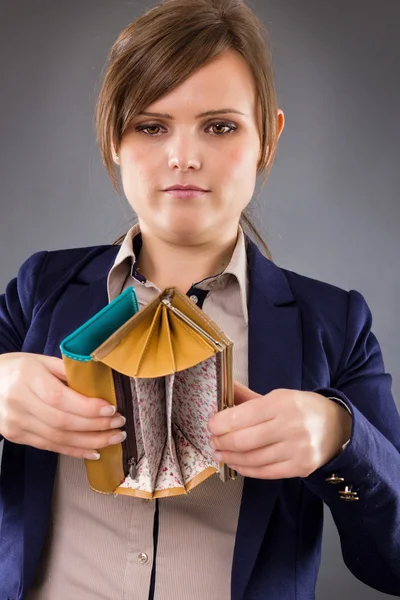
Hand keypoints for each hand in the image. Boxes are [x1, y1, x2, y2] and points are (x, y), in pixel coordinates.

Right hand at [0, 352, 126, 459]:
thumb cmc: (19, 368)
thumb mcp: (42, 361)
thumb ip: (68, 371)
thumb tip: (100, 383)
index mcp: (27, 378)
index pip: (60, 398)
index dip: (88, 407)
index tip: (111, 409)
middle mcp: (19, 402)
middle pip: (62, 422)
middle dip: (96, 426)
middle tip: (119, 424)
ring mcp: (15, 423)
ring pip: (58, 439)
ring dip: (90, 442)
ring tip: (114, 438)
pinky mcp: (16, 436)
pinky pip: (50, 447)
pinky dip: (74, 451)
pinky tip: (94, 450)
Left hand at [208, 381, 351, 478]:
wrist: (337, 427)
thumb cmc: (301, 409)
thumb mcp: (278, 396)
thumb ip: (247, 397)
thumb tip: (222, 387)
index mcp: (281, 402)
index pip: (241, 416)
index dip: (219, 423)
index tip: (211, 424)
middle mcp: (290, 425)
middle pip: (244, 440)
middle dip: (221, 442)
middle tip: (212, 441)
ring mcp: (297, 449)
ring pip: (252, 458)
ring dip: (230, 457)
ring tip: (220, 453)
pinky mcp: (300, 467)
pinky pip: (265, 472)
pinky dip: (245, 469)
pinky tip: (236, 463)